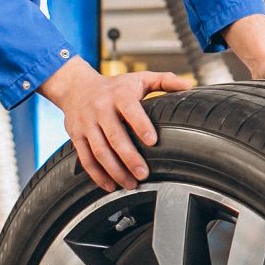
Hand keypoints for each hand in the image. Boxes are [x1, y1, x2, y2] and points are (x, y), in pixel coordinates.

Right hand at [38, 57, 194, 191]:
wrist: (76, 86)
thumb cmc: (115, 86)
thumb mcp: (139, 79)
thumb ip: (164, 81)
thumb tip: (188, 85)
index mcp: (119, 94)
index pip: (130, 110)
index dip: (141, 125)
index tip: (153, 141)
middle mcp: (100, 108)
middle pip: (114, 136)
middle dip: (129, 157)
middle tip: (144, 174)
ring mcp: (87, 124)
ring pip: (99, 151)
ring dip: (114, 170)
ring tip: (130, 184)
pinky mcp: (76, 136)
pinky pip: (85, 158)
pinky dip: (97, 175)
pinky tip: (110, 186)